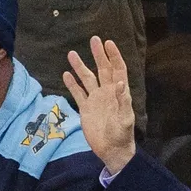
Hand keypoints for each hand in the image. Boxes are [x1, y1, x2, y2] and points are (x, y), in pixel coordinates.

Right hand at [63, 36, 137, 175]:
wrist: (112, 151)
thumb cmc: (122, 136)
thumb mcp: (125, 119)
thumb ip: (123, 101)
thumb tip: (121, 83)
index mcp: (119, 93)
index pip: (118, 70)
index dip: (114, 56)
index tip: (108, 43)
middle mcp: (107, 93)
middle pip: (102, 69)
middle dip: (98, 55)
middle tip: (94, 39)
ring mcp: (96, 100)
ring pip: (87, 79)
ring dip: (80, 67)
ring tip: (71, 53)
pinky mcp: (86, 109)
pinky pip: (78, 93)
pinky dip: (72, 84)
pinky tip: (66, 74)